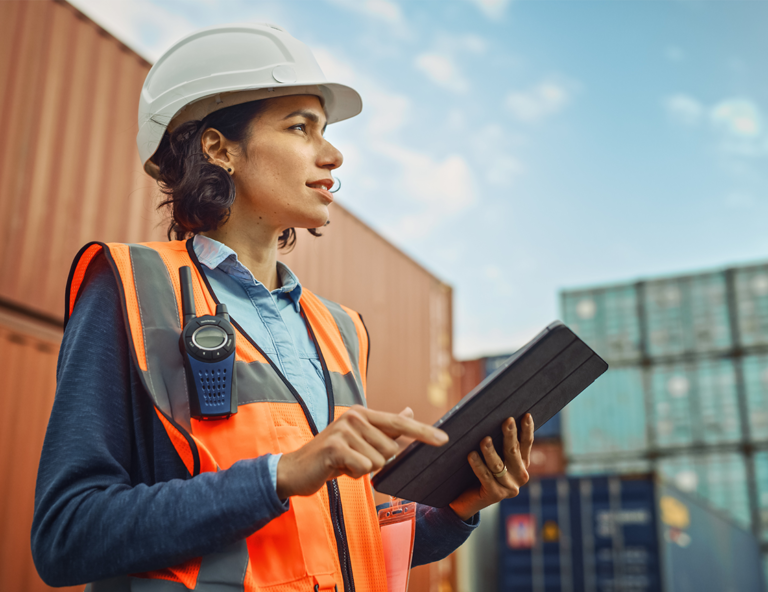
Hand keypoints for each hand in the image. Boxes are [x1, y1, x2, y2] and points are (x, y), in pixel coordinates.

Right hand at [276, 405, 447, 498]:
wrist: (295, 470)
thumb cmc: (332, 456)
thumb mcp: (360, 440)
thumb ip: (385, 427)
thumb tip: (409, 410)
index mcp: (363, 414)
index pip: (400, 422)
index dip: (423, 432)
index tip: (444, 439)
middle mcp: (355, 417)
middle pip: (391, 449)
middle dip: (376, 461)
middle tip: (354, 460)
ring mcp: (344, 430)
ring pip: (378, 461)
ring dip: (363, 469)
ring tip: (344, 464)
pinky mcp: (335, 447)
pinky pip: (364, 468)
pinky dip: (353, 474)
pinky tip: (338, 469)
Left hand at [449, 414, 533, 520]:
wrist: (466, 500)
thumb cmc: (477, 470)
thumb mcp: (490, 455)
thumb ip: (495, 441)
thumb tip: (490, 418)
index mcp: (521, 463)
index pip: (526, 443)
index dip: (527, 429)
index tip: (526, 415)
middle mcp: (520, 476)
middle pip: (513, 452)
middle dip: (510, 435)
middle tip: (507, 420)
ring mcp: (509, 487)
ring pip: (498, 465)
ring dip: (491, 452)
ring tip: (484, 440)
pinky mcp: (495, 495)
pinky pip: (486, 477)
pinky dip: (478, 466)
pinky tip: (471, 455)